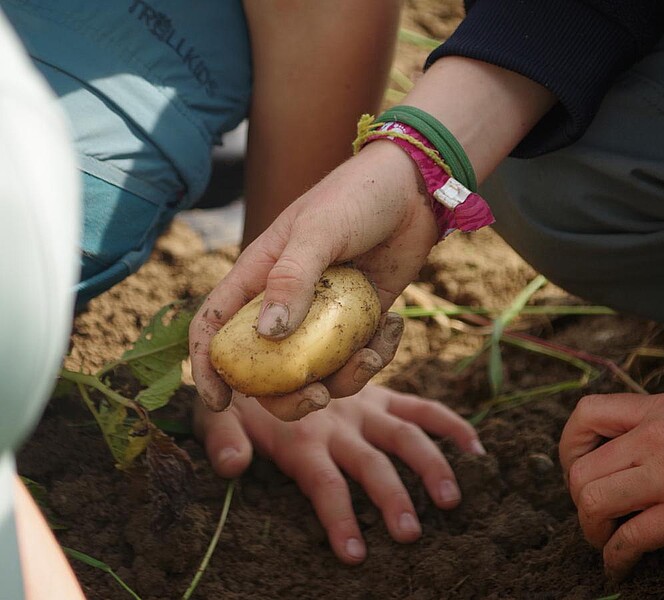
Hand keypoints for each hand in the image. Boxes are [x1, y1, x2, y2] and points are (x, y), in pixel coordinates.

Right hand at [189, 140, 438, 412]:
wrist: (413, 189)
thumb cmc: (357, 196)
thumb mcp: (319, 230)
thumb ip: (292, 278)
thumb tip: (268, 334)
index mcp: (259, 278)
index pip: (216, 326)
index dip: (208, 366)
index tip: (218, 401)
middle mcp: (286, 303)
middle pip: (267, 369)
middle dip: (287, 396)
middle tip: (316, 399)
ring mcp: (325, 316)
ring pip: (318, 372)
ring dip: (344, 379)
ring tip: (372, 354)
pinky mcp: (361, 321)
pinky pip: (359, 357)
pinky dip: (377, 354)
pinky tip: (395, 326)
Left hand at [193, 384, 485, 563]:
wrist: (260, 349)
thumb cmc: (235, 395)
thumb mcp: (215, 415)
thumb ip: (222, 440)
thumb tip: (234, 468)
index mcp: (301, 437)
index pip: (325, 483)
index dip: (339, 518)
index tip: (356, 555)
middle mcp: (339, 423)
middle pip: (372, 465)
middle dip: (392, 500)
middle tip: (411, 534)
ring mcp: (365, 407)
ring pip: (405, 437)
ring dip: (430, 466)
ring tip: (452, 499)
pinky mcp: (381, 396)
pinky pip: (420, 408)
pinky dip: (448, 425)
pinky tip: (474, 449)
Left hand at [558, 392, 663, 580]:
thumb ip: (657, 422)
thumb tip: (628, 445)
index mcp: (656, 409)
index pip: (586, 414)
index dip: (569, 446)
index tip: (577, 466)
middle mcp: (654, 439)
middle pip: (581, 470)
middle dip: (577, 497)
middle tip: (594, 510)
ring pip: (594, 502)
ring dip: (592, 528)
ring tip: (604, 538)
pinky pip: (632, 539)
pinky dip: (616, 558)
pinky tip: (619, 567)